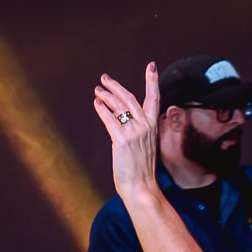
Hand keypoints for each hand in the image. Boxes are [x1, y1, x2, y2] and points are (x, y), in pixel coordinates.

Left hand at [93, 65, 160, 197]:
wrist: (141, 186)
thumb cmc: (141, 169)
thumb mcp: (145, 145)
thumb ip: (138, 131)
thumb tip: (123, 122)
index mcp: (153, 126)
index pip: (154, 98)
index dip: (152, 81)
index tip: (151, 66)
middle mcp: (145, 126)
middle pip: (130, 98)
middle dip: (116, 86)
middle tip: (104, 79)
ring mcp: (135, 132)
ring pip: (119, 106)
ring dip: (106, 96)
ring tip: (97, 90)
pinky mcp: (122, 140)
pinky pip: (110, 119)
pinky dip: (102, 109)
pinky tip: (96, 104)